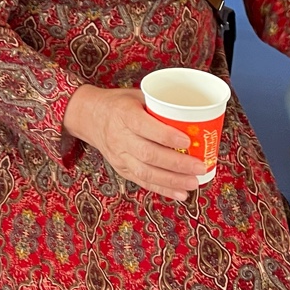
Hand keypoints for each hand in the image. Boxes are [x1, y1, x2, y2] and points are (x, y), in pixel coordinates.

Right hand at [62, 85, 205, 200]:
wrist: (90, 118)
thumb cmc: (119, 104)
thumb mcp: (137, 95)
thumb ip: (160, 106)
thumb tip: (195, 114)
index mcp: (124, 114)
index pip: (144, 127)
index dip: (166, 136)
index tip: (187, 141)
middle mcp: (119, 136)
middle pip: (148, 154)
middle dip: (176, 163)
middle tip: (199, 166)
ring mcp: (119, 156)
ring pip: (146, 172)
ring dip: (172, 180)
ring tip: (194, 182)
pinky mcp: (121, 169)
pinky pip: (143, 182)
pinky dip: (163, 189)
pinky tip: (181, 193)